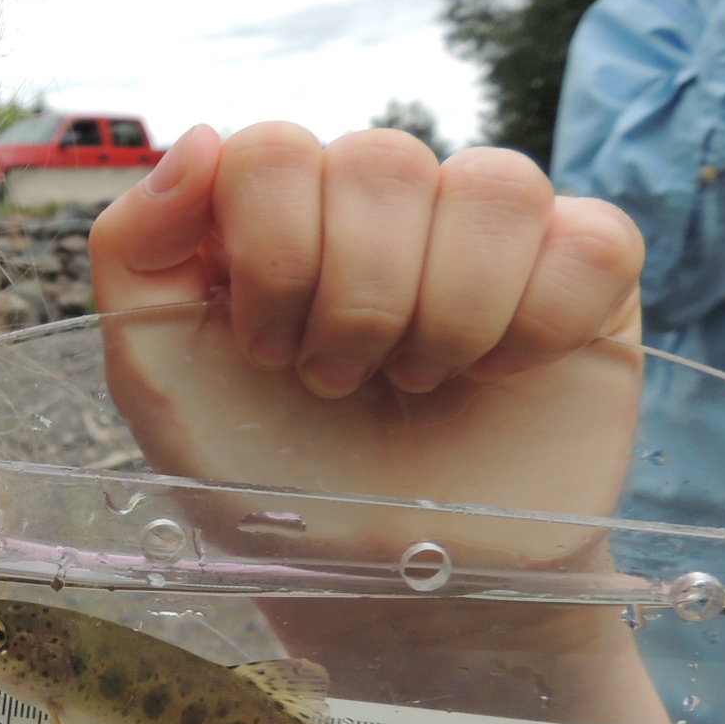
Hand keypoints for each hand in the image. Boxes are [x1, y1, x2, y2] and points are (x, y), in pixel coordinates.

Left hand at [88, 123, 645, 563]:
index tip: (266, 349)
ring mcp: (484, 232)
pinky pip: (591, 239)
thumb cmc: (266, 478)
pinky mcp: (583, 277)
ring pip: (493, 185)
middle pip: (383, 158)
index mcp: (277, 209)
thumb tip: (197, 139)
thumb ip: (133, 251)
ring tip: (416, 383)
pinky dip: (539, 325)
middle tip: (337, 384)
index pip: (274, 147)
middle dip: (354, 301)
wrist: (379, 585)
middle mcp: (379, 202)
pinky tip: (499, 375)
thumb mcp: (156, 379)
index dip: (274, 256)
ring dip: (447, 314)